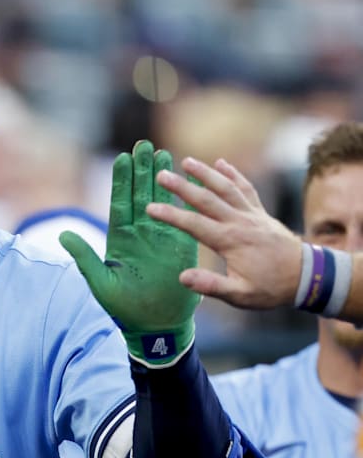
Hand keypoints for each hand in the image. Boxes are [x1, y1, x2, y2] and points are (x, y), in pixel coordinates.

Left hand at [60, 140, 199, 366]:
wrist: (155, 328)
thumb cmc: (125, 310)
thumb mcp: (101, 283)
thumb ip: (85, 258)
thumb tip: (63, 235)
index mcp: (120, 240)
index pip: (121, 203)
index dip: (122, 181)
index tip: (122, 158)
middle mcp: (140, 234)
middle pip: (141, 194)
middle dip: (142, 170)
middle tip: (144, 144)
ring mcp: (162, 238)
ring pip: (162, 202)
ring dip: (163, 179)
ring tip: (164, 153)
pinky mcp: (182, 247)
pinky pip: (184, 219)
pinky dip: (185, 201)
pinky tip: (186, 182)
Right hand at [146, 156, 300, 309]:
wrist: (307, 276)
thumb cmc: (271, 288)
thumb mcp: (241, 295)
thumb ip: (212, 286)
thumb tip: (183, 278)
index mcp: (230, 241)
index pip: (194, 224)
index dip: (171, 216)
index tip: (151, 208)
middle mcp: (239, 222)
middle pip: (206, 200)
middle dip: (182, 187)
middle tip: (161, 175)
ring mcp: (251, 214)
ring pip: (226, 188)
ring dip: (206, 173)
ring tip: (186, 161)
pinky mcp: (260, 212)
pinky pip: (246, 188)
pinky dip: (234, 174)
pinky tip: (221, 163)